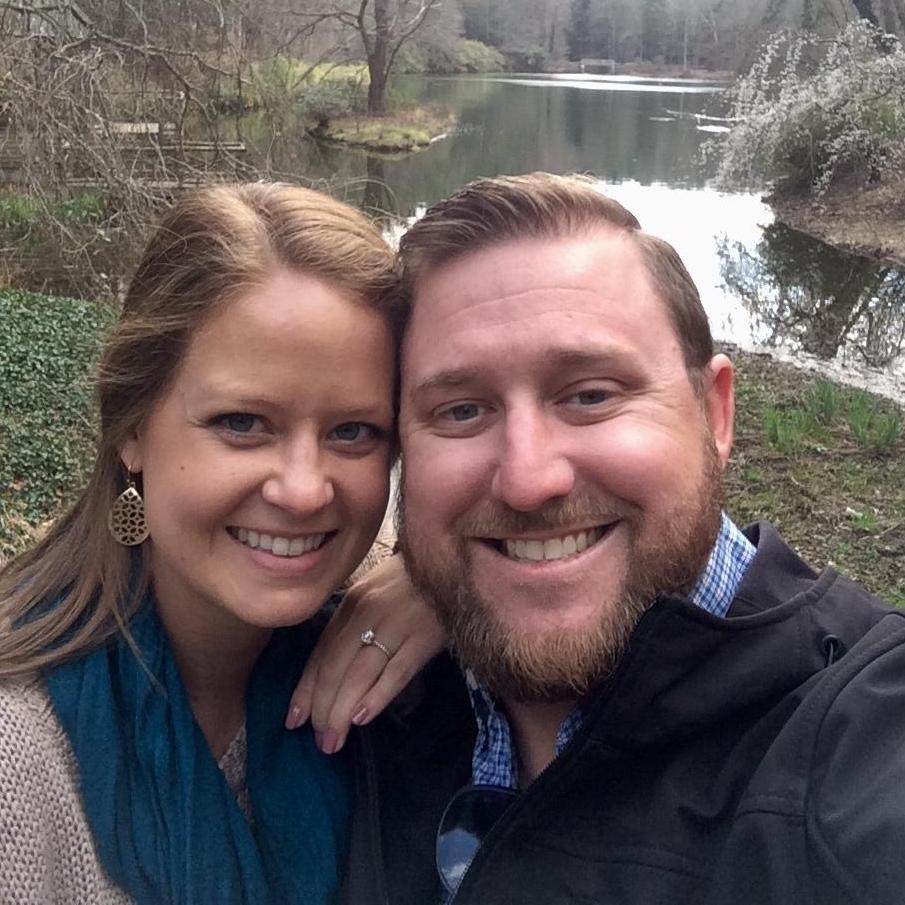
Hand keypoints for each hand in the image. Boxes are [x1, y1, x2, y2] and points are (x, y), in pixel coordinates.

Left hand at [285, 553, 446, 753]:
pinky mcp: (424, 637)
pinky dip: (376, 696)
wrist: (455, 555)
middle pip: (335, 668)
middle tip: (319, 742)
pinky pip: (396, 671)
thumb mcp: (375, 590)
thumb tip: (333, 668)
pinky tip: (361, 718)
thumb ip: (355, 622)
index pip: (322, 653)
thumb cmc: (412, 578)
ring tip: (333, 741)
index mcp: (353, 602)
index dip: (305, 689)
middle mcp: (368, 614)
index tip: (294, 719)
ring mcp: (396, 625)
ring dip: (341, 712)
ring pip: (360, 675)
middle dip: (322, 709)